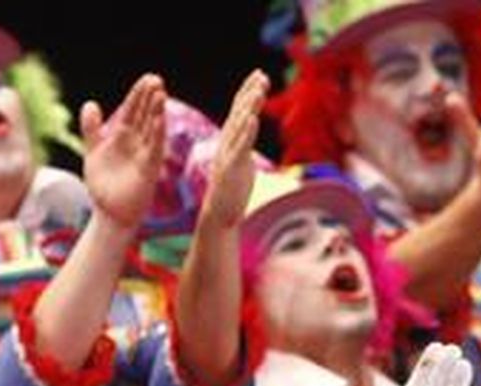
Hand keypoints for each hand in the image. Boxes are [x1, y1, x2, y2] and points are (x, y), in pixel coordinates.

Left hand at [82, 74, 166, 230]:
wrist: (109, 214)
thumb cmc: (103, 185)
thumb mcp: (93, 152)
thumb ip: (91, 129)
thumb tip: (91, 104)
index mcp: (123, 137)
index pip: (133, 110)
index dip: (138, 95)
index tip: (147, 78)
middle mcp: (137, 143)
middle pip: (145, 115)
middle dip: (150, 98)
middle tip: (156, 79)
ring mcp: (144, 156)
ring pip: (152, 129)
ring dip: (157, 111)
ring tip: (160, 92)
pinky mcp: (148, 170)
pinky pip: (155, 150)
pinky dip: (157, 135)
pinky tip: (159, 120)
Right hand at [200, 70, 269, 229]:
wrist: (219, 215)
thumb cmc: (232, 191)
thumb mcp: (241, 162)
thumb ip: (244, 145)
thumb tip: (250, 136)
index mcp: (231, 141)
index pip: (239, 111)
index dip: (248, 92)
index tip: (258, 75)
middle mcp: (228, 144)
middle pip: (240, 113)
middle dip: (250, 93)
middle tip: (262, 75)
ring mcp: (229, 155)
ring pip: (240, 127)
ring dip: (250, 107)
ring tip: (259, 90)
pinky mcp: (232, 169)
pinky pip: (240, 147)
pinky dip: (246, 132)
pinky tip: (253, 119)